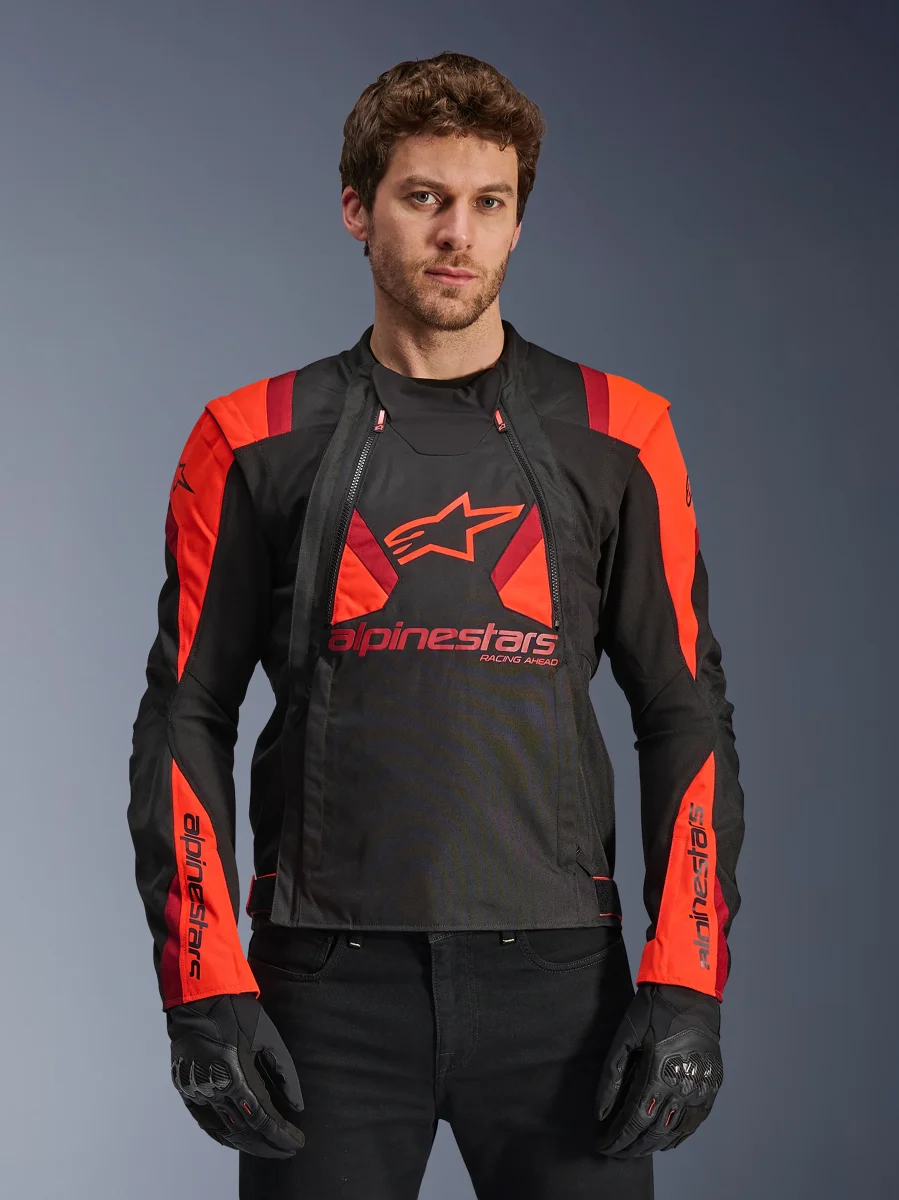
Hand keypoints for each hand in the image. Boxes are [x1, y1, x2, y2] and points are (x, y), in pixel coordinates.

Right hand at [167, 992, 304, 1157]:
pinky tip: (236, 1140)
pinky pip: (206, 1121)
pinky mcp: (187, 1088)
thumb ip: (284, 1074)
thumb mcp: (268, 1037)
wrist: (199, 997)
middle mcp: (214, 1090)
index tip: (297, 1142)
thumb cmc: (236, 1012)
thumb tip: (296, 1106)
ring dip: (248, 1144)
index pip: (263, 1119)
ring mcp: (197, 1091)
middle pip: (244, 1131)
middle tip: (288, 1150)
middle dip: (269, 1145)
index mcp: (236, 1077)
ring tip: (268, 1148)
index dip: (281, 1135)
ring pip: (225, 1131)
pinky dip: (223, 1135)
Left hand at [594, 982, 722, 1156]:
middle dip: (632, 1146)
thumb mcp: (625, 1037)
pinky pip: (695, 1121)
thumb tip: (600, 1110)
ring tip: (635, 1151)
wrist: (689, 992)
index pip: (634, 1119)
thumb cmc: (653, 1011)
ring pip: (675, 1130)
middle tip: (615, 1153)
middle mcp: (683, 1086)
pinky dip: (679, 1136)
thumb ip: (612, 1076)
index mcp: (659, 1073)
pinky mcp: (711, 1085)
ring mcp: (700, 1087)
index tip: (603, 1145)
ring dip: (653, 1145)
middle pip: (654, 1131)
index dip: (617, 1137)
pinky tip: (665, 1142)